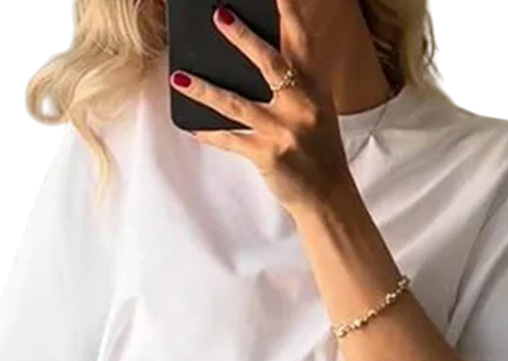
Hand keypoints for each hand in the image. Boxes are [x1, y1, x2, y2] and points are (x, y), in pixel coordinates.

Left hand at [169, 0, 354, 215]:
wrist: (328, 195)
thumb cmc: (319, 150)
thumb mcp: (317, 110)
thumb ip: (297, 82)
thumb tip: (261, 54)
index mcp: (315, 89)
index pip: (301, 42)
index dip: (288, 14)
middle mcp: (301, 106)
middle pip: (269, 64)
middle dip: (243, 39)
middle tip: (219, 16)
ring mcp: (283, 131)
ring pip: (237, 104)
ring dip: (205, 90)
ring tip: (179, 76)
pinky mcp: (268, 155)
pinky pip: (231, 141)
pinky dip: (209, 135)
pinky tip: (191, 128)